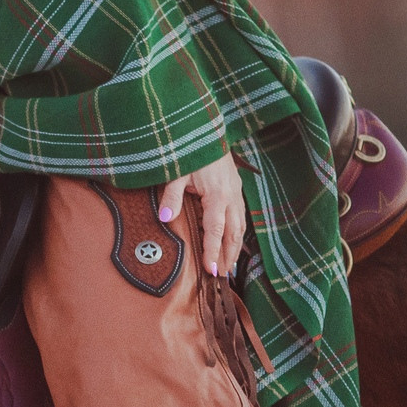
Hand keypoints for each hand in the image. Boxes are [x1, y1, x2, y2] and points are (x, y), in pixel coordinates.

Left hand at [157, 153, 246, 278]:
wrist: (207, 131)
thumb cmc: (192, 151)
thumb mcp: (177, 172)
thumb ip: (171, 196)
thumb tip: (165, 219)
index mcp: (217, 195)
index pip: (215, 231)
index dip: (213, 252)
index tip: (210, 270)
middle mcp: (231, 197)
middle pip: (233, 234)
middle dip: (228, 256)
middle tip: (222, 275)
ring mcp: (237, 193)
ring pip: (240, 226)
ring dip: (235, 247)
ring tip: (229, 265)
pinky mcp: (237, 189)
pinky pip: (240, 216)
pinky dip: (238, 233)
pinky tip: (232, 242)